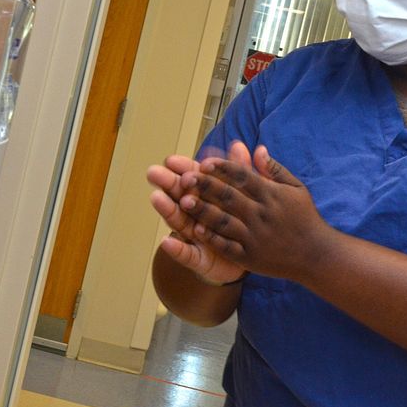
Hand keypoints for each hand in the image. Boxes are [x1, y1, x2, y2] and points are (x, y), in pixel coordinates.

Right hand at [147, 144, 249, 284]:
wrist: (252, 259)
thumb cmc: (243, 222)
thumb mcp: (245, 196)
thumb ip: (240, 172)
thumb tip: (239, 145)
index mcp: (209, 197)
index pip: (194, 179)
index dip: (183, 169)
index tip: (171, 160)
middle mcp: (198, 215)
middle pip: (182, 196)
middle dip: (168, 185)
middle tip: (153, 173)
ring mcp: (197, 238)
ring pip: (181, 222)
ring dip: (168, 211)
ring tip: (156, 198)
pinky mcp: (201, 260)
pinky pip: (188, 255)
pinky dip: (177, 249)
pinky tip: (166, 242)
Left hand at [178, 142, 330, 281]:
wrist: (317, 255)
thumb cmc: (305, 218)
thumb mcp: (295, 188)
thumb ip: (274, 169)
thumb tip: (257, 148)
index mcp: (272, 195)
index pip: (243, 177)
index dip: (222, 168)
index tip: (203, 161)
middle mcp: (262, 215)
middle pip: (229, 197)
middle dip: (205, 186)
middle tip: (184, 178)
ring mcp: (255, 237)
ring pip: (224, 221)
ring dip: (203, 211)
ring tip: (183, 202)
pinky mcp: (250, 257)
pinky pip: (227, 246)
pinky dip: (212, 238)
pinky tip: (196, 230)